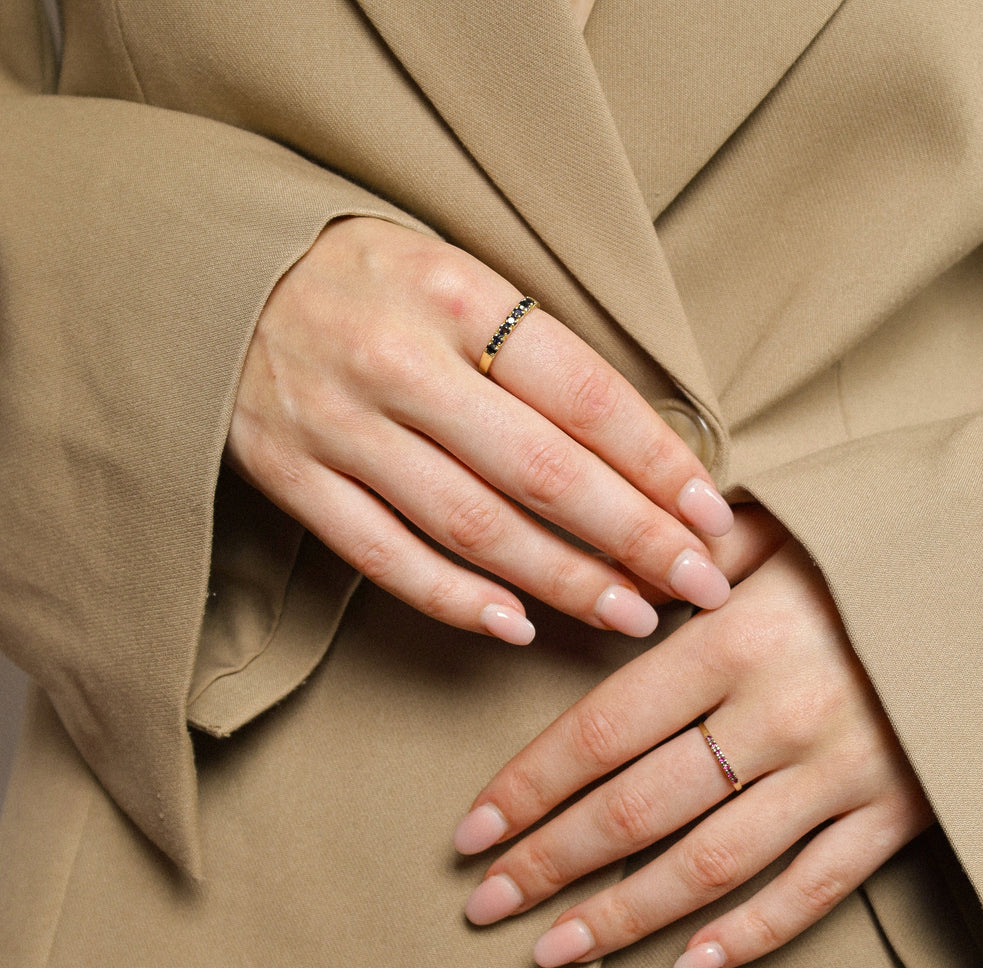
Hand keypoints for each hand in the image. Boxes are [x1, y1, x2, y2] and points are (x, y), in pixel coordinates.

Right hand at [227, 216, 736, 643]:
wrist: (220, 275)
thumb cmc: (370, 280)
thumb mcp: (456, 276)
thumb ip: (535, 353)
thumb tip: (641, 450)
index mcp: (455, 295)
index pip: (584, 395)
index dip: (659, 464)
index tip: (714, 517)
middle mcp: (398, 361)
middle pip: (541, 472)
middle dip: (633, 537)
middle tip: (699, 585)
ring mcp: (338, 425)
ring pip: (472, 525)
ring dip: (562, 581)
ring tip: (631, 615)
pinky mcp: (292, 476)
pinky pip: (384, 557)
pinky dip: (455, 599)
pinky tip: (518, 627)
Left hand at [452, 538, 932, 967]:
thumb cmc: (878, 546)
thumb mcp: (784, 527)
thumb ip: (691, 554)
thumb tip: (617, 568)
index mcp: (737, 639)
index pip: (602, 728)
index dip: (530, 785)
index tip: (474, 829)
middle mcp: (780, 715)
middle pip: (638, 809)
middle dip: (550, 862)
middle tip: (485, 902)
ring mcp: (840, 774)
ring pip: (710, 867)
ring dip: (621, 915)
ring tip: (552, 947)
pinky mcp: (895, 815)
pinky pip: (813, 892)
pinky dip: (747, 936)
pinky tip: (684, 965)